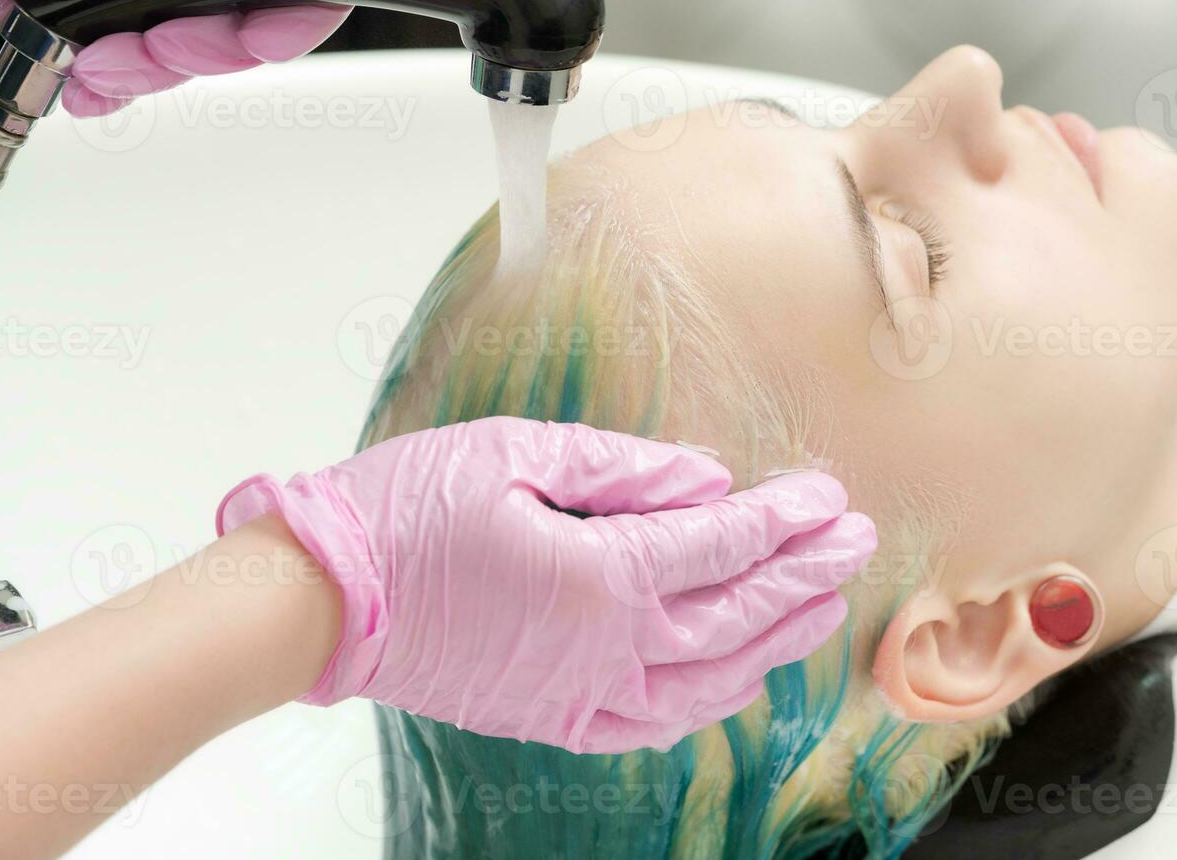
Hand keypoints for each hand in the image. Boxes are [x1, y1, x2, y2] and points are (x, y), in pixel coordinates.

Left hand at [0, 0, 390, 116]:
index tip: (245, 35)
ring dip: (144, 70)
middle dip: (197, 52)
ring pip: (202, 51)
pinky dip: (116, 76)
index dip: (290, 20)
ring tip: (99, 51)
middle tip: (153, 39)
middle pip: (259, 24)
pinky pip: (152, 60)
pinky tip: (87, 61)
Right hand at [216, 417, 877, 753]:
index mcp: (598, 575)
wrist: (322, 601)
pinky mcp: (555, 721)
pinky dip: (711, 700)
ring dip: (777, 641)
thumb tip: (707, 479)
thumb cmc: (408, 512)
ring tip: (824, 608)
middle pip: (734, 615)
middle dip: (804, 576)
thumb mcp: (515, 454)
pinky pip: (657, 722)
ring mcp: (582, 694)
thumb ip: (623, 468)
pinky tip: (742, 678)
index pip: (720, 545)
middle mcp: (605, 648)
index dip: (782, 519)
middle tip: (854, 543)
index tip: (828, 497)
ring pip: (710, 679)